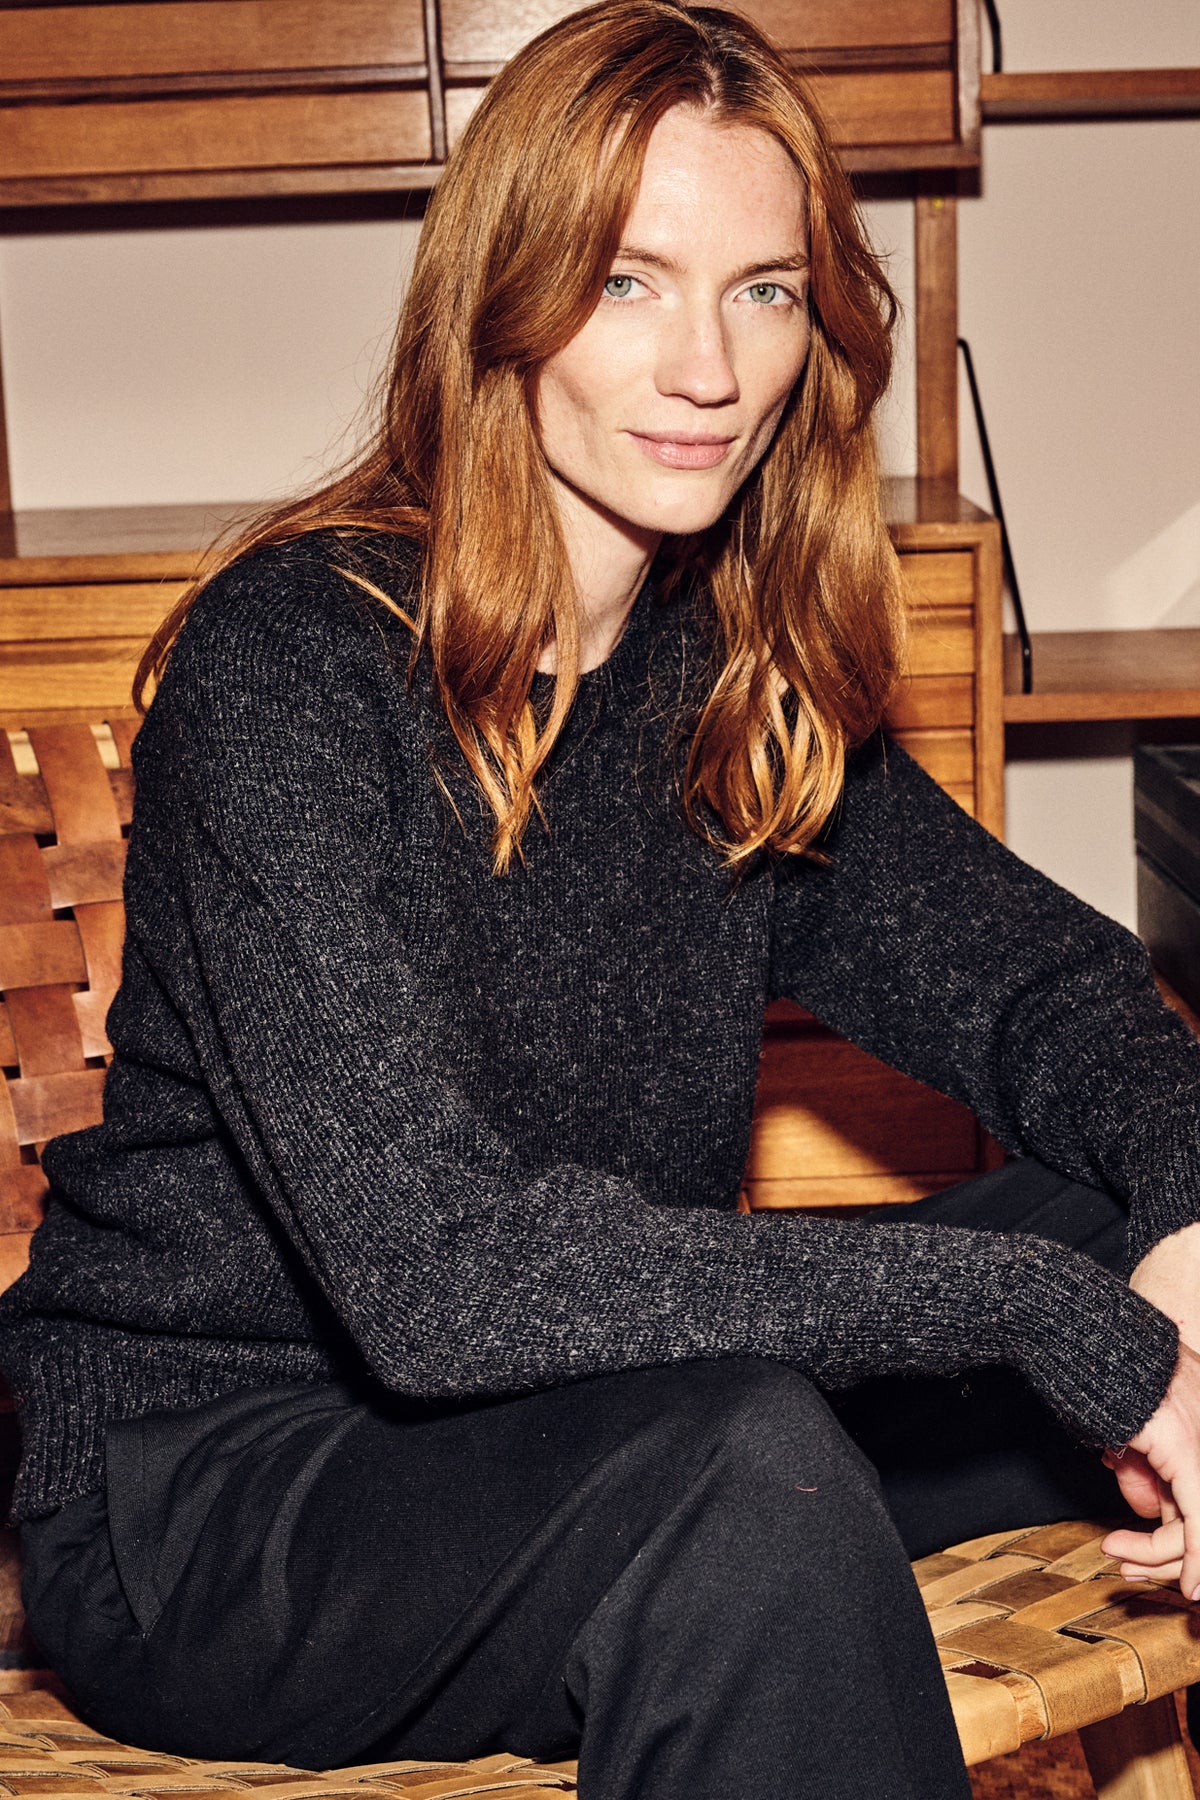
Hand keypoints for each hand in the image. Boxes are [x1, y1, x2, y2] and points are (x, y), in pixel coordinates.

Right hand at [1100, 1224, 1199, 1590]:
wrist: (1079, 1331)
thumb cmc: (1095, 1368)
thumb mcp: (1127, 1426)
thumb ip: (1146, 1464)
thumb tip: (1149, 1507)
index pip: (1198, 1496)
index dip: (1191, 1540)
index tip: (1177, 1569)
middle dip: (1171, 1553)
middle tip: (1131, 1566)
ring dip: (1164, 1558)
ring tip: (1119, 1556)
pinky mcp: (1189, 1453)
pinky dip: (1197, 1560)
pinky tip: (1195, 1589)